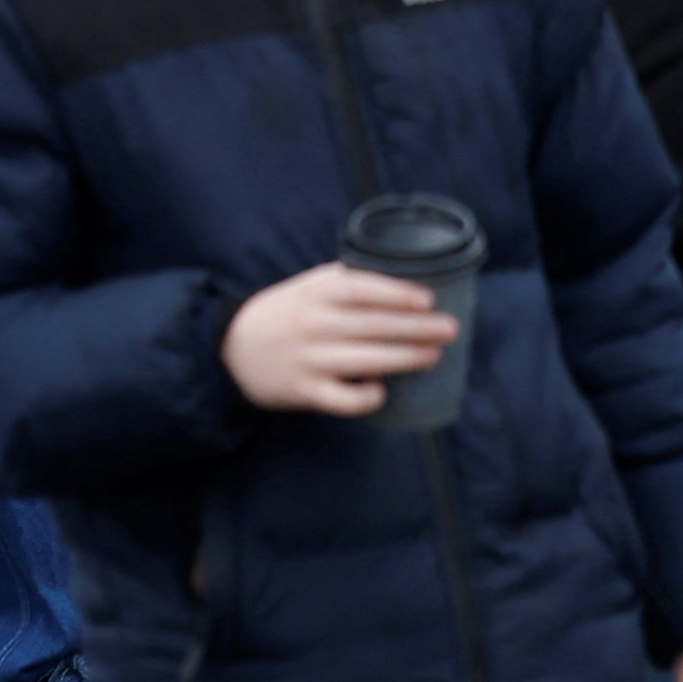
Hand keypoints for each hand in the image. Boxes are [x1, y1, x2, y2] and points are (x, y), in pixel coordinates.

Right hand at [221, 262, 455, 415]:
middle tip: (450, 329)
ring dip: (404, 359)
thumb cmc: (284, 312)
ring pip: (365, 361)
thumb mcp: (308, 285)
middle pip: (373, 326)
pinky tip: (384, 392)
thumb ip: (346, 281)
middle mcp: (314, 325)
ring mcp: (310, 361)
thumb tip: (400, 282)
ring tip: (433, 356)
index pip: (362, 289)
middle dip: (417, 328)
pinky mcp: (305, 393)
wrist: (233, 348)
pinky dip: (365, 397)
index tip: (428, 299)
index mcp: (317, 294)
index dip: (397, 294)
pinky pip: (342, 400)